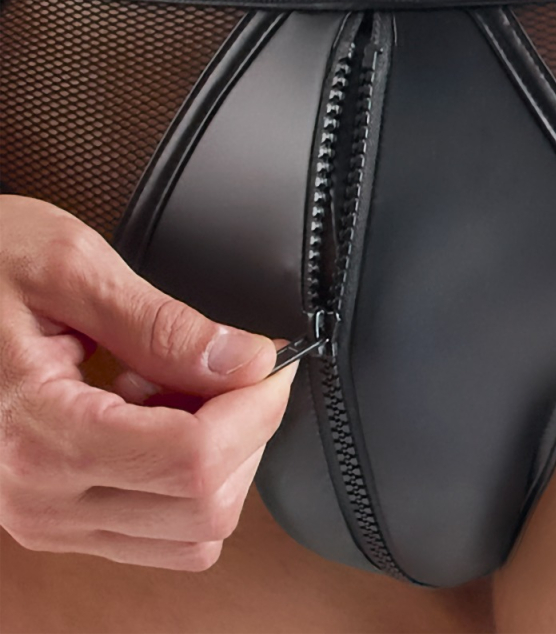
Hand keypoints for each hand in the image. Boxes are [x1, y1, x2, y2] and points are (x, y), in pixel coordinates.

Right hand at [0, 195, 295, 570]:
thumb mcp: (71, 270)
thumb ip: (163, 325)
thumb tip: (246, 362)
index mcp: (39, 434)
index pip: (192, 458)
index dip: (255, 408)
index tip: (269, 361)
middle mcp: (41, 499)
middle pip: (204, 506)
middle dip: (248, 432)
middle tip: (238, 368)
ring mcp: (51, 518)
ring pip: (192, 531)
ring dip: (220, 459)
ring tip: (182, 390)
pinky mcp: (63, 516)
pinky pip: (163, 531)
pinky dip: (191, 480)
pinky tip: (161, 417)